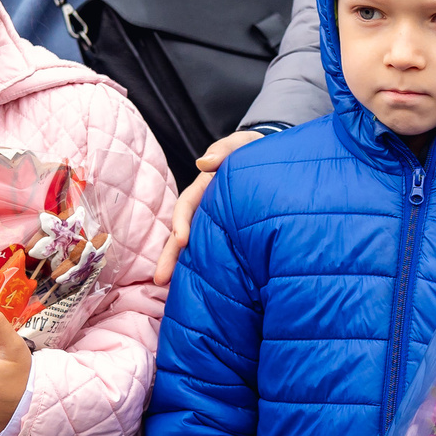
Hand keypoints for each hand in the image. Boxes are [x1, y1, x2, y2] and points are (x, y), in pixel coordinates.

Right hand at [154, 130, 263, 284]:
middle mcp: (205, 208)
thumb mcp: (242, 145)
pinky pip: (213, 251)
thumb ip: (225, 149)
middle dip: (170, 255)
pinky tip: (202, 287)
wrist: (275, 163)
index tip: (181, 241)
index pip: (187, 206)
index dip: (181, 223)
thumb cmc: (255, 152)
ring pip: (195, 246)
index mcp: (205, 188)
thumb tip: (202, 163)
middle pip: (182, 233)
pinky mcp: (227, 235)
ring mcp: (215, 223)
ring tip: (171, 289)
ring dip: (182, 266)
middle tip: (160, 279)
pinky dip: (204, 267)